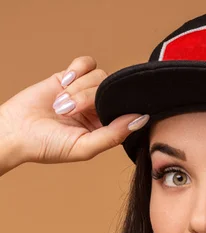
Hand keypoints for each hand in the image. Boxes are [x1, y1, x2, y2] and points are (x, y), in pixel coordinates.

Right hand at [0, 56, 147, 164]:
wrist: (16, 131)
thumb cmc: (48, 146)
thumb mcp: (85, 147)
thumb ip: (114, 135)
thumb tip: (140, 120)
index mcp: (105, 129)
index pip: (125, 111)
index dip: (118, 107)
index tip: (104, 111)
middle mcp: (98, 110)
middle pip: (110, 90)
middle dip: (88, 98)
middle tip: (68, 111)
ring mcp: (84, 92)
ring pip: (99, 76)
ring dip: (79, 88)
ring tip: (60, 104)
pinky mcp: (69, 77)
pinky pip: (86, 63)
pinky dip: (77, 70)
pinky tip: (65, 83)